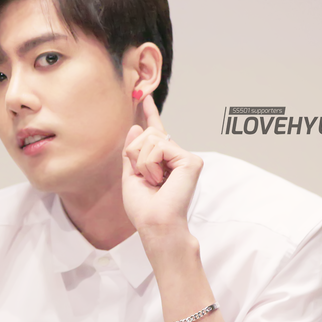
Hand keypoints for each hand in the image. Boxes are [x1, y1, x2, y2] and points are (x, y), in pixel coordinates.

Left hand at [121, 96, 202, 234]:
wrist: (155, 224)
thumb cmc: (144, 209)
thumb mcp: (130, 177)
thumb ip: (131, 153)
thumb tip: (136, 127)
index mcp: (163, 161)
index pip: (156, 133)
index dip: (150, 114)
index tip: (144, 97)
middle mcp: (177, 157)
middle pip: (147, 134)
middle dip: (136, 156)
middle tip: (146, 179)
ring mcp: (186, 158)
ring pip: (151, 139)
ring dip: (143, 163)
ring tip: (154, 182)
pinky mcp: (191, 160)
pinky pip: (159, 147)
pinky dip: (151, 164)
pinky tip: (160, 180)